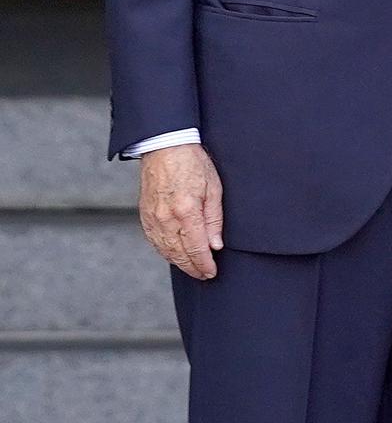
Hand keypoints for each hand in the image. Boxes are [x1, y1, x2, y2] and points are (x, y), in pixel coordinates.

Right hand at [138, 144, 223, 279]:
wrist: (165, 147)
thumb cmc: (193, 163)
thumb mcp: (213, 188)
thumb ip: (214, 219)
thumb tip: (215, 245)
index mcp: (186, 211)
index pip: (196, 248)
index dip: (204, 264)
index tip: (211, 272)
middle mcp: (166, 218)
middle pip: (179, 254)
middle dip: (193, 268)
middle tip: (205, 275)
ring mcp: (152, 218)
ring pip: (165, 250)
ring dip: (179, 263)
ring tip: (193, 268)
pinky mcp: (144, 216)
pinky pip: (154, 241)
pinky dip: (165, 252)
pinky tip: (174, 255)